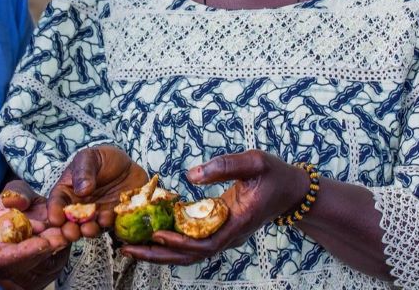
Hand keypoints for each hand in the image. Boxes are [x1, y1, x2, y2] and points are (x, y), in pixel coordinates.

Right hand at [47, 145, 148, 241]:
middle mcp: (79, 207)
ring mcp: (96, 215)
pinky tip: (109, 219)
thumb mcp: (90, 157)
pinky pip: (110, 226)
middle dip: (69, 229)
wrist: (128, 166)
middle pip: (70, 221)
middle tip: (70, 232)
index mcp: (67, 191)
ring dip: (88, 230)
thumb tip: (81, 190)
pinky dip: (109, 226)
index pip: (57, 202)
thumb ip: (83, 171)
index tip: (55, 219)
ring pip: (89, 227)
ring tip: (88, 229)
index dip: (54, 211)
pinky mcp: (113, 220)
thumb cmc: (104, 159)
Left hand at [121, 150, 308, 265]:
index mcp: (238, 222)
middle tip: (126, 250)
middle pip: (191, 256)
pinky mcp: (217, 229)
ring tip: (129, 247)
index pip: (206, 243)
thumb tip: (191, 174)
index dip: (180, 243)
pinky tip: (148, 233)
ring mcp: (223, 235)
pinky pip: (191, 241)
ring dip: (159, 252)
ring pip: (188, 254)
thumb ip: (225, 166)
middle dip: (158, 255)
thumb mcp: (255, 161)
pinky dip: (169, 242)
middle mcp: (229, 235)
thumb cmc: (275, 174)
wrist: (292, 191)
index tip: (157, 235)